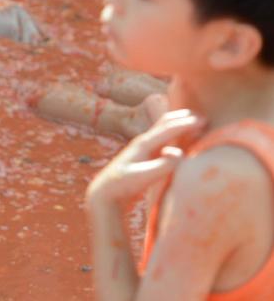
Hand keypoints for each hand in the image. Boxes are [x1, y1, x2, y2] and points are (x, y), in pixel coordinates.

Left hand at [87, 109, 206, 204]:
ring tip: (195, 122)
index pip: (168, 129)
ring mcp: (143, 148)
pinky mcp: (144, 156)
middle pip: (165, 123)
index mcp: (143, 144)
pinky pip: (163, 139)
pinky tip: (180, 140)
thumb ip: (162, 167)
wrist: (105, 192)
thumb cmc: (122, 186)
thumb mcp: (142, 178)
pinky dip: (174, 134)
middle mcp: (142, 142)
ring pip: (163, 129)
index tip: (204, 120)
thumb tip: (179, 153)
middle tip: (205, 117)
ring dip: (179, 123)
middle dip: (184, 118)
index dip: (187, 123)